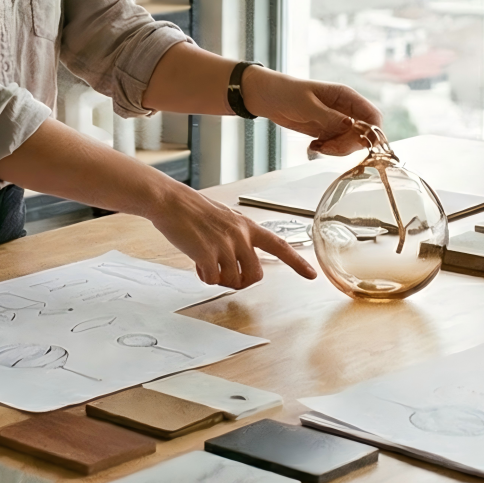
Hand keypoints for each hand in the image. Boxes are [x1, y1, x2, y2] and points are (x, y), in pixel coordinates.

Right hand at [144, 184, 318, 287]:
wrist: (172, 202)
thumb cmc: (195, 211)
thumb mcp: (226, 219)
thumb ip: (238, 238)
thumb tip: (239, 263)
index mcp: (248, 226)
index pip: (279, 246)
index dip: (297, 262)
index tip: (311, 275)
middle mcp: (241, 236)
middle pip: (255, 275)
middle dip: (241, 280)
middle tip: (224, 273)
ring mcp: (225, 246)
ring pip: (233, 281)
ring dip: (219, 278)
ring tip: (206, 263)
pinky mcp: (208, 255)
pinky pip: (212, 280)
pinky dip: (204, 277)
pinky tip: (196, 263)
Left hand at [241, 68, 380, 155]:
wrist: (266, 98)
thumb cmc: (286, 93)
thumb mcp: (307, 105)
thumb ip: (329, 117)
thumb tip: (351, 126)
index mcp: (345, 96)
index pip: (372, 115)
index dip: (374, 132)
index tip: (364, 145)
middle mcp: (345, 109)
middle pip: (363, 133)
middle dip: (350, 145)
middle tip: (329, 148)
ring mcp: (337, 122)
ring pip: (350, 143)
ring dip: (337, 150)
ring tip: (317, 146)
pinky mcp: (327, 131)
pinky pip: (336, 146)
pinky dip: (327, 150)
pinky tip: (313, 145)